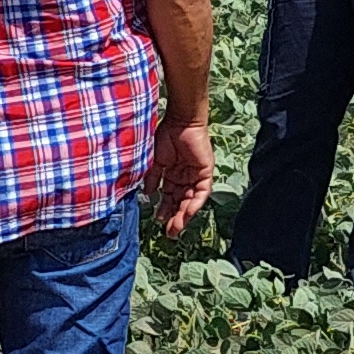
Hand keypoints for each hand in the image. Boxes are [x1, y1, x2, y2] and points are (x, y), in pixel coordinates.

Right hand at [149, 117, 217, 235]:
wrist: (180, 121)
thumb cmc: (165, 136)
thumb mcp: (155, 161)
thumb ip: (153, 178)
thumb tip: (148, 195)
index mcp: (172, 175)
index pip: (170, 197)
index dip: (165, 210)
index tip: (158, 222)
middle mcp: (184, 177)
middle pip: (180, 202)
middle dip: (174, 218)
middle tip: (169, 233)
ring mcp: (196, 175)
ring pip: (191, 200)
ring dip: (184, 215)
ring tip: (176, 228)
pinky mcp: (206, 172)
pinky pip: (202, 192)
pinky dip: (195, 203)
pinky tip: (187, 214)